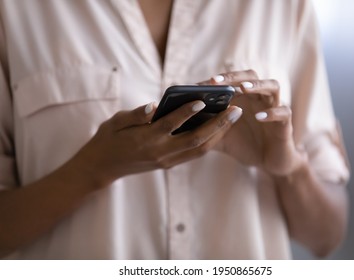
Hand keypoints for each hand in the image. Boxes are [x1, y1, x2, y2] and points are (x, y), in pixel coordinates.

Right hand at [71, 101, 242, 187]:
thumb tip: (153, 105)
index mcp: (145, 139)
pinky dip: (209, 141)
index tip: (203, 99)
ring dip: (218, 134)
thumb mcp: (115, 122)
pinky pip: (194, 153)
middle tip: (235, 110)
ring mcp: (166, 161)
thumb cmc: (108, 139)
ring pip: (199, 149)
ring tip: (233, 118)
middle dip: (218, 125)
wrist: (102, 167)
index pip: (170, 124)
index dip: (187, 112)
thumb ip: (135, 115)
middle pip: (195, 140)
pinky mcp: (169, 164)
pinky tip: (219, 129)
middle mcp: (160, 152)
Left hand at [203, 70, 305, 175]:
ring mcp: (274, 107)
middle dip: (234, 76)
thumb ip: (205, 127)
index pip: (231, 81)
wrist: (268, 162)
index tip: (197, 86)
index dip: (215, 81)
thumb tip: (183, 122)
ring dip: (257, 86)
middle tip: (216, 82)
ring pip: (272, 86)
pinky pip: (283, 112)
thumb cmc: (244, 145)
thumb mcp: (221, 136)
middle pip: (251, 75)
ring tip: (242, 89)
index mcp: (243, 97)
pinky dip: (272, 112)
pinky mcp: (285, 122)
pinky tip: (259, 116)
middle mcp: (259, 97)